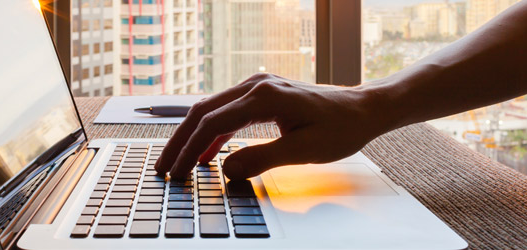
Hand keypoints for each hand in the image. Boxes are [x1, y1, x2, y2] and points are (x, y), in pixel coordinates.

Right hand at [154, 73, 390, 179]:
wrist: (362, 109)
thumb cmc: (341, 128)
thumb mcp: (304, 149)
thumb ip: (262, 159)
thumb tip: (225, 170)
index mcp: (264, 96)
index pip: (213, 123)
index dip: (189, 149)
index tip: (176, 171)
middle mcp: (256, 85)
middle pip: (202, 111)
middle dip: (179, 141)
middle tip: (163, 168)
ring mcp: (257, 87)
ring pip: (210, 109)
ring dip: (191, 136)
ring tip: (176, 162)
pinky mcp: (261, 95)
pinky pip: (226, 112)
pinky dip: (212, 133)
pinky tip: (205, 153)